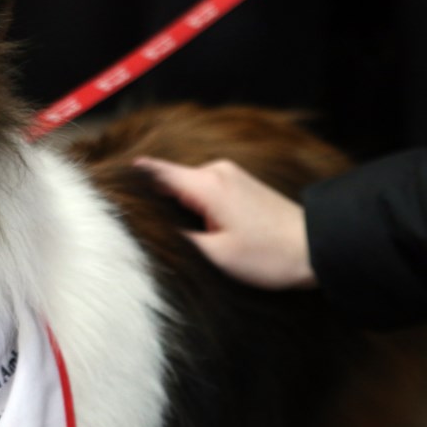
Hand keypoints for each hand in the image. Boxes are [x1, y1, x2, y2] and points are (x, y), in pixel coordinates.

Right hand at [134, 157, 317, 289]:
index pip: (153, 173)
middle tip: (138, 228)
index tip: (108, 193)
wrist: (318, 247)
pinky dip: (191, 205)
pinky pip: (200, 189)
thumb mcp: (216, 255)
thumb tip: (148, 229)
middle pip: (166, 180)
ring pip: (183, 186)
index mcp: (207, 185)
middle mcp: (215, 170)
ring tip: (169, 232)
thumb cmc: (270, 255)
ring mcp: (228, 173)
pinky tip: (194, 228)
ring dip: (174, 206)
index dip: (128, 182)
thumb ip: (177, 237)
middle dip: (152, 201)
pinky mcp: (237, 182)